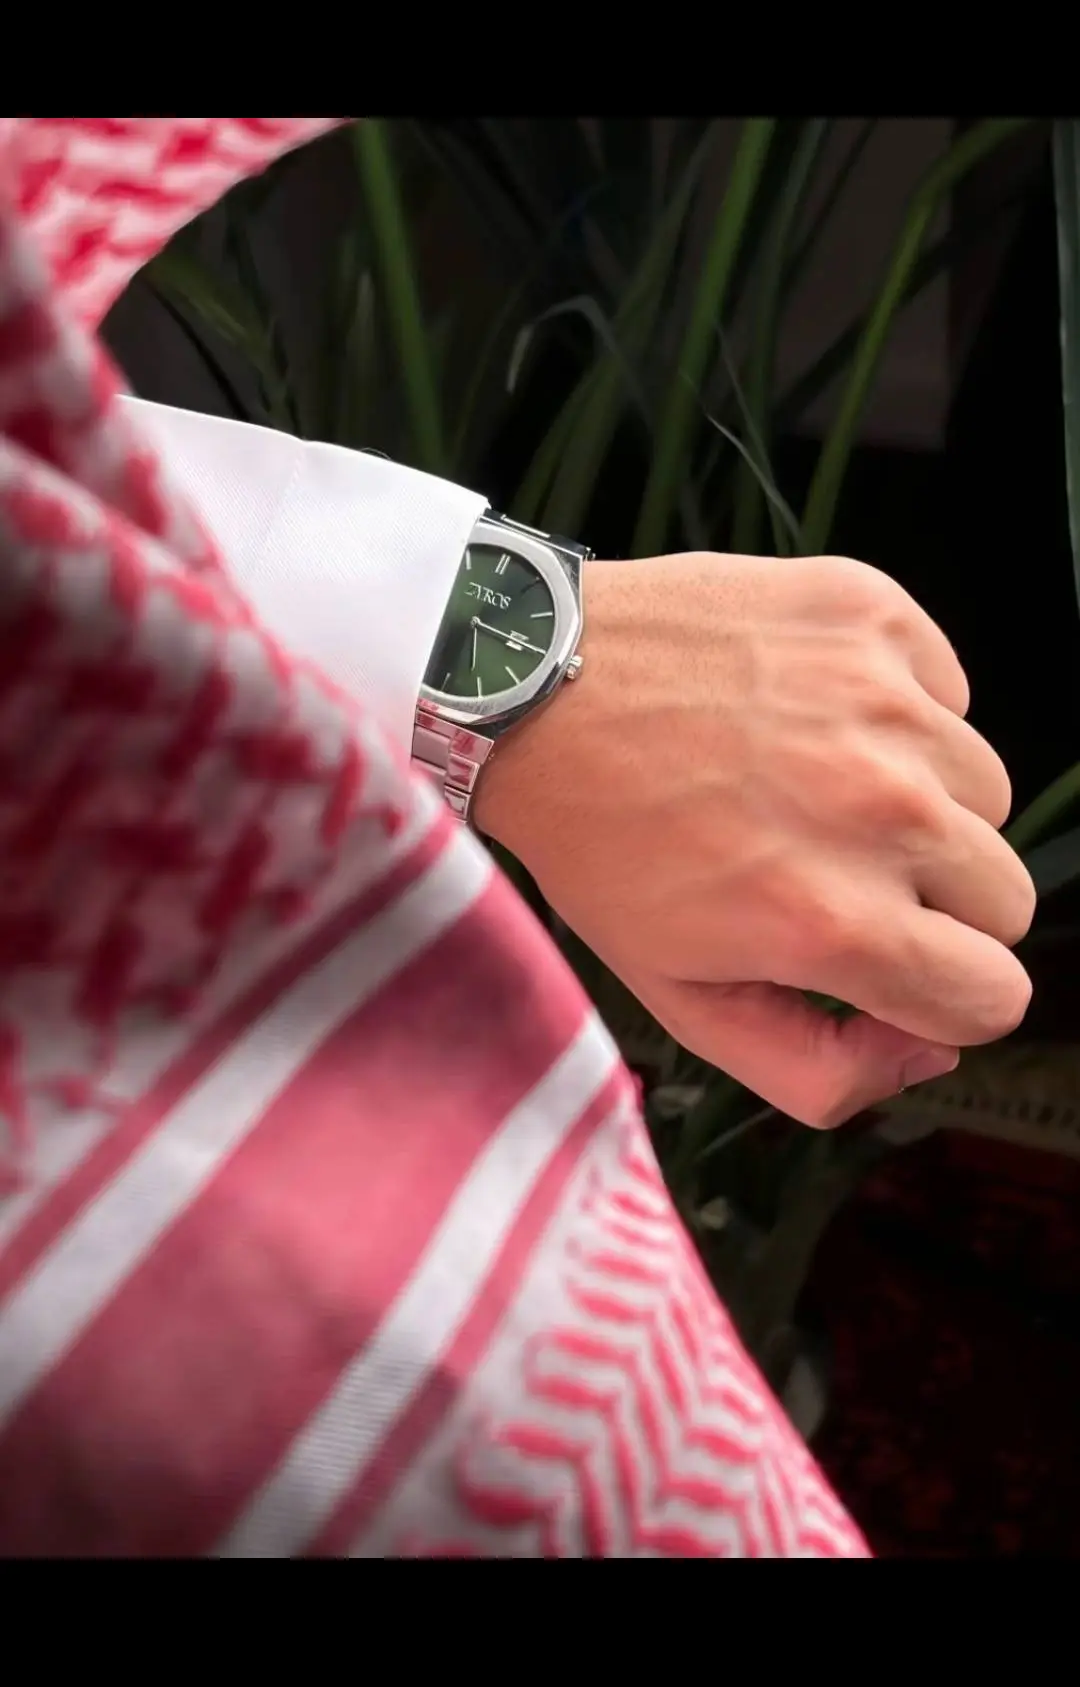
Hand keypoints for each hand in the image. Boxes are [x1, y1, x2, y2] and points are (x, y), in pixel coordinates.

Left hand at [475, 551, 1034, 1127]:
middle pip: (1006, 900)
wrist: (532, 686)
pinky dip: (899, 713)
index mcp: (832, 921)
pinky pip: (949, 695)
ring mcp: (884, 703)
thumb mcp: (676, 998)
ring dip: (920, 804)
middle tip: (835, 871)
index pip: (994, 995)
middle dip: (936, 906)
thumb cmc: (596, 840)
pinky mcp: (874, 617)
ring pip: (985, 794)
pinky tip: (809, 717)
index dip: (942, 996)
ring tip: (812, 787)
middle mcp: (879, 811)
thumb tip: (928, 1050)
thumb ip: (817, 1069)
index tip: (889, 968)